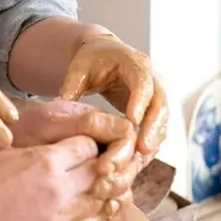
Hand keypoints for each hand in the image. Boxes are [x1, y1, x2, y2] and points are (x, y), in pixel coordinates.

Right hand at [0, 98, 136, 214]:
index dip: (89, 146)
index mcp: (45, 160)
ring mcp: (57, 219)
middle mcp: (58, 188)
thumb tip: (61, 146)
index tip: (85, 150)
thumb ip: (38, 150)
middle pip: (101, 173)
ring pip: (101, 203)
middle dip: (103, 168)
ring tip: (103, 191)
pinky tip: (95, 214)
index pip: (89, 146)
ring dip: (104, 196)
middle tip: (101, 170)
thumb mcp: (5, 154)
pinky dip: (95, 220)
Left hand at [57, 34, 168, 204]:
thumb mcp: (80, 68)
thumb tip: (58, 106)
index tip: (132, 121)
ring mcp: (156, 98)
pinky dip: (147, 147)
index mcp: (136, 64)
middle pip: (160, 105)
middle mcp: (153, 81)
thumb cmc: (94, 60)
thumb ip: (72, 85)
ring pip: (161, 123)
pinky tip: (134, 163)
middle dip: (152, 129)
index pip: (143, 83)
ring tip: (137, 162)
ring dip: (151, 143)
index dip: (139, 102)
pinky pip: (156, 132)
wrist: (107, 56)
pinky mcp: (153, 114)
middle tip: (142, 150)